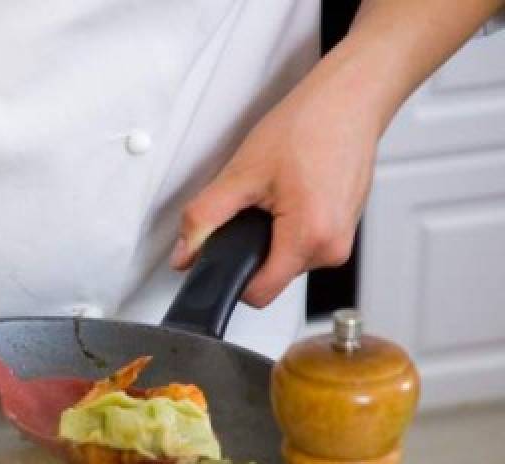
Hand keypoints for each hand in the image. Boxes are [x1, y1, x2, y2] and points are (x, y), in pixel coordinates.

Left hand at [172, 77, 378, 307]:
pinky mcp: (343, 227)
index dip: (230, 278)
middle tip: (250, 205)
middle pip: (270, 276)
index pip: (258, 294)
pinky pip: (303, 242)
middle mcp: (333, 248)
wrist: (350, 99)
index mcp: (310, 239)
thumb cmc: (310, 126)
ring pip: (285, 259)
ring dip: (269, 235)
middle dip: (250, 248)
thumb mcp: (241, 174)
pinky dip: (287, 224)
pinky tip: (290, 193)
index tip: (218, 254)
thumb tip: (185, 253)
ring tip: (274, 194)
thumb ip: (204, 219)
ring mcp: (342, 239)